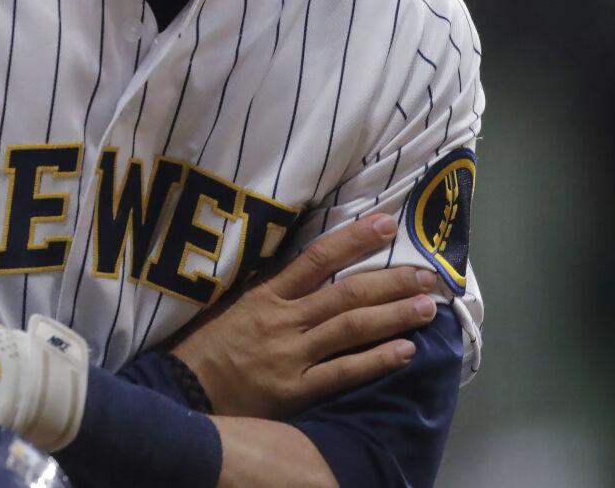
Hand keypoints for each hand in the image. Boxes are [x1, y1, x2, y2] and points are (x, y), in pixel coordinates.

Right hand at [169, 212, 441, 418]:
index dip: (353, 240)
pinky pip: (343, 371)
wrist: (184, 389)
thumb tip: (309, 266)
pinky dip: (376, 360)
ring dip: (394, 316)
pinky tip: (405, 351)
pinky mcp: (297, 388)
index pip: (315, 258)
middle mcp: (283, 319)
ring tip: (428, 308)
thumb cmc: (208, 344)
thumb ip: (270, 289)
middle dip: (391, 281)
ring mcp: (292, 354)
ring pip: (351, 328)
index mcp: (265, 294)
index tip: (387, 224)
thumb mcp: (232, 304)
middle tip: (429, 275)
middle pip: (346, 293)